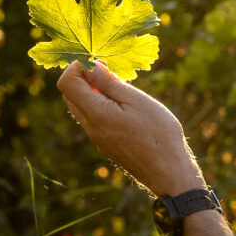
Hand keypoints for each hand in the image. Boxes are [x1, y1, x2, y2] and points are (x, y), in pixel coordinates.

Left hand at [57, 61, 204, 195]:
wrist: (168, 173)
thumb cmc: (158, 134)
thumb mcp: (136, 101)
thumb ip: (110, 83)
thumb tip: (92, 66)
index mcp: (95, 113)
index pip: (66, 83)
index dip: (77, 67)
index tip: (99, 62)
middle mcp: (90, 127)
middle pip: (71, 96)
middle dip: (85, 79)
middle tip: (112, 73)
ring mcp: (98, 139)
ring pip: (83, 109)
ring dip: (96, 93)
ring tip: (124, 89)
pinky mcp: (107, 146)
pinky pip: (96, 121)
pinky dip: (103, 107)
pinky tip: (127, 108)